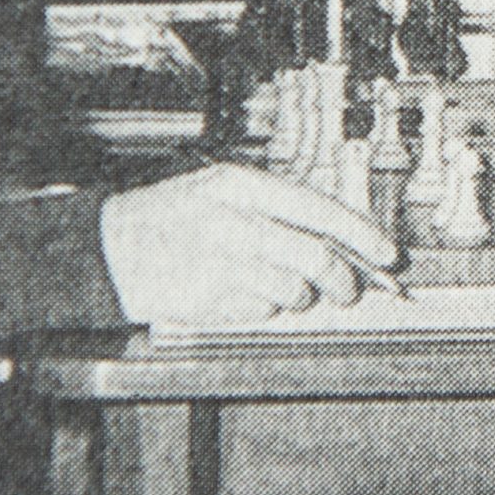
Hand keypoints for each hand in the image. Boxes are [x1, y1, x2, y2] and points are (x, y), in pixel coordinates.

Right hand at [100, 163, 399, 328]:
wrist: (109, 249)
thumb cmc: (170, 220)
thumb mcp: (222, 195)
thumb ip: (275, 212)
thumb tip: (336, 239)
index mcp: (242, 185)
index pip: (320, 208)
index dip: (362, 233)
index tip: (386, 252)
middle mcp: (235, 219)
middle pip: (316, 256)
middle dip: (344, 280)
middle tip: (349, 289)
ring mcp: (223, 261)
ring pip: (294, 289)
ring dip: (302, 298)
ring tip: (288, 292)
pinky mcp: (211, 297)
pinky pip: (262, 309)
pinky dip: (266, 308)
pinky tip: (246, 295)